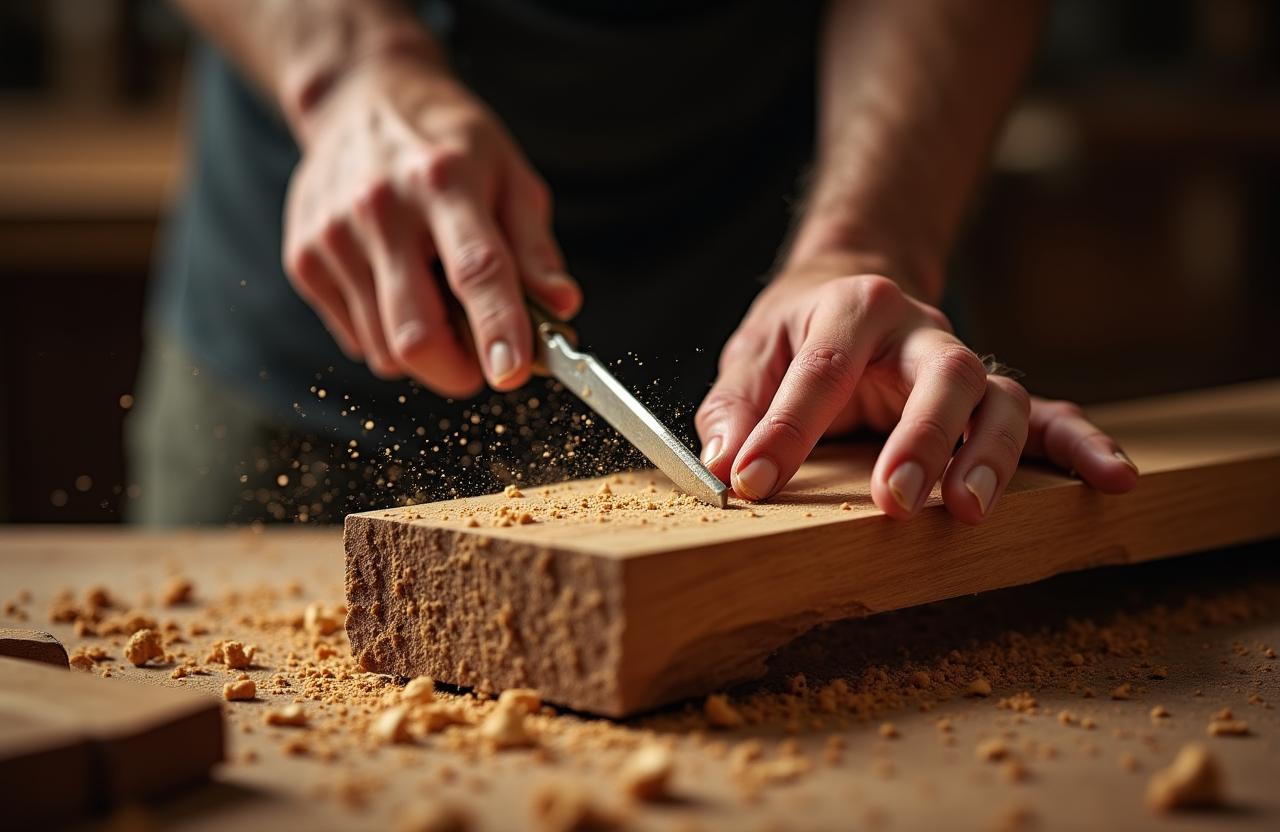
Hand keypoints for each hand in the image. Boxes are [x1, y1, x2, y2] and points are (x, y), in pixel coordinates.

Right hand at [283, 53, 579, 395]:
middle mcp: (381, 208)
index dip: (497, 328)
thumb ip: (534, 248)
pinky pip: (357, 340)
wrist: (361, 100)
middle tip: (483, 360)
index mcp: (444, 181)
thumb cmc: (448, 144)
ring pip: (384, 349)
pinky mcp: (304, 258)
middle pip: (414, 331)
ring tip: (440, 306)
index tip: (512, 373)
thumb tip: (560, 308)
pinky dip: (388, 337)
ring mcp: (333, 235)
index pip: (475, 269)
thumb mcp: (510, 175)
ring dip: (426, 354)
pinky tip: (400, 290)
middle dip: (458, 370)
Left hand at [696, 269, 1138, 521]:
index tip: (751, 481)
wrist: (852, 286)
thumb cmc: (799, 329)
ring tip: (969, 510)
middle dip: (921, 439)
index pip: (823, 369)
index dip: (784, 429)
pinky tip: (1112, 480)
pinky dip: (1081, 446)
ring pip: (998, 398)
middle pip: (942, 374)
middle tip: (895, 499)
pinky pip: (1048, 416)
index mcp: (854, 307)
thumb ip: (733, 407)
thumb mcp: (751, 353)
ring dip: (989, 456)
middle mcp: (920, 330)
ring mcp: (964, 361)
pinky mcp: (992, 395)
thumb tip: (723, 462)